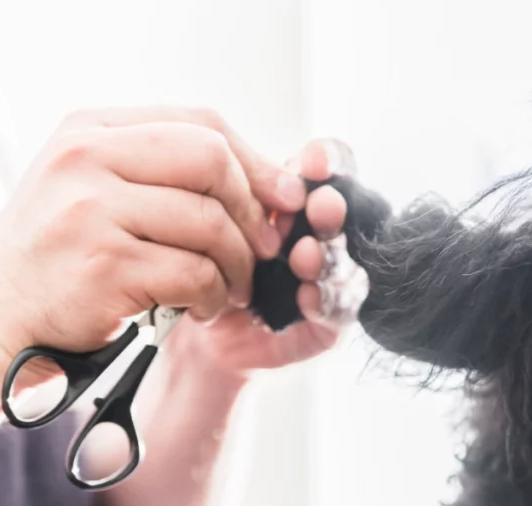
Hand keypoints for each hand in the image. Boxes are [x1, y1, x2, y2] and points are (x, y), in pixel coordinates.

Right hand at [0, 107, 306, 387]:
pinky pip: (196, 273)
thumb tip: (275, 186)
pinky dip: (214, 296)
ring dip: (237, 265)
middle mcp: (85, 159)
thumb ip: (165, 173)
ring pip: (210, 223)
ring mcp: (90, 210)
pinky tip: (203, 309)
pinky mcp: (104, 265)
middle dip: (251, 210)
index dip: (254, 162)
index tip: (283, 200)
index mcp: (90, 131)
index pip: (200, 124)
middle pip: (212, 161)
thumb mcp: (96, 193)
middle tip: (261, 251)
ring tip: (231, 289)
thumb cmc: (63, 259)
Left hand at [167, 139, 361, 375]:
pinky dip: (325, 302)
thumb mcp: (208, 212)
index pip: (329, 171)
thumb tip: (240, 153)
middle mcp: (318, 235)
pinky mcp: (325, 326)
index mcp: (295, 200)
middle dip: (331, 209)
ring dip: (327, 258)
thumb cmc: (196, 256)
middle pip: (342, 216)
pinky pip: (338, 314)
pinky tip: (307, 296)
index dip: (330, 163)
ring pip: (345, 265)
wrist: (185, 320)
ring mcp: (326, 281)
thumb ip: (231, 185)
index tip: (315, 161)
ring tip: (305, 256)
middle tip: (321, 204)